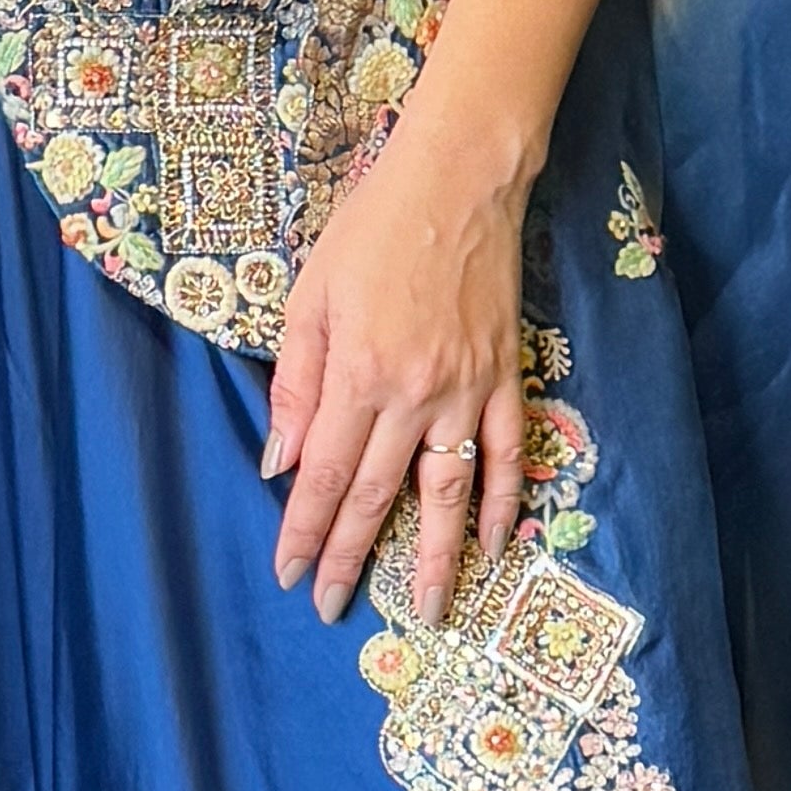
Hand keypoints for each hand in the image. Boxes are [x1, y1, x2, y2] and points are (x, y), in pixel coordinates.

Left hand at [265, 99, 532, 629]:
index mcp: (357, 374)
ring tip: (430, 611)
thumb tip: (282, 462)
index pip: (326, 475)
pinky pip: (509, 453)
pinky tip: (496, 543)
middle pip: (378, 496)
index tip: (290, 575)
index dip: (306, 531)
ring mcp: (467, 390)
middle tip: (331, 608)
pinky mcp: (506, 376)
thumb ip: (297, 384)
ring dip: (436, 558)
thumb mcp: (310, 296)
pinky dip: (505, 503)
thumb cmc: (372, 229)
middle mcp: (414, 394)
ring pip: (450, 493)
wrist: (459, 180)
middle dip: (351, 558)